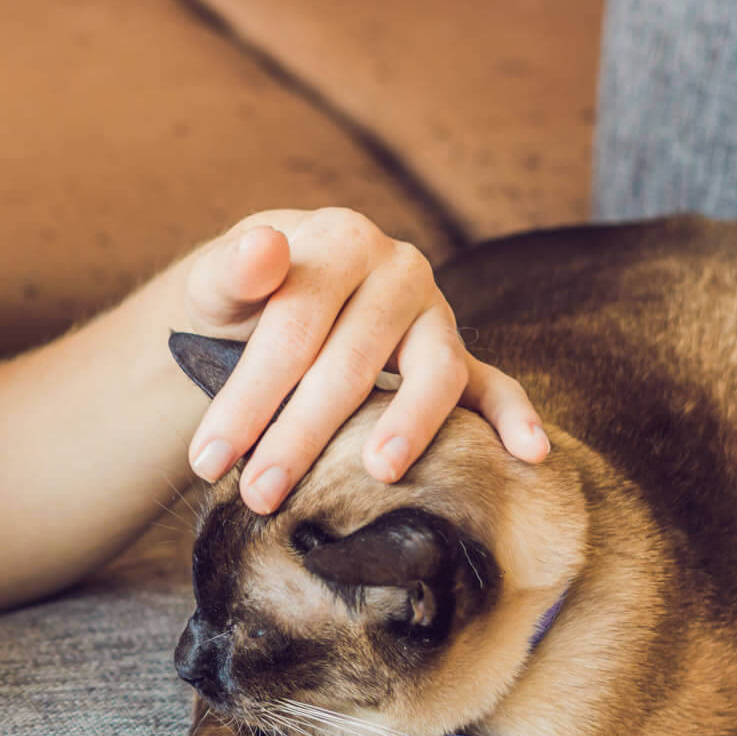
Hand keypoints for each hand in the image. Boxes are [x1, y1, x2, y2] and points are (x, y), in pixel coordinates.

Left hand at [182, 208, 547, 513]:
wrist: (276, 292)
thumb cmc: (243, 300)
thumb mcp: (219, 283)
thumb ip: (230, 271)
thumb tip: (263, 248)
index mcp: (339, 241)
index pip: (293, 327)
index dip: (248, 396)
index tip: (208, 459)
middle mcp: (397, 270)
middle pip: (351, 360)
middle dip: (300, 436)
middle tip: (259, 494)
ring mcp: (433, 314)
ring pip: (432, 373)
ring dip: (408, 426)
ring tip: (378, 473)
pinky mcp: (457, 354)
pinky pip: (492, 385)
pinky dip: (515, 417)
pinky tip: (528, 453)